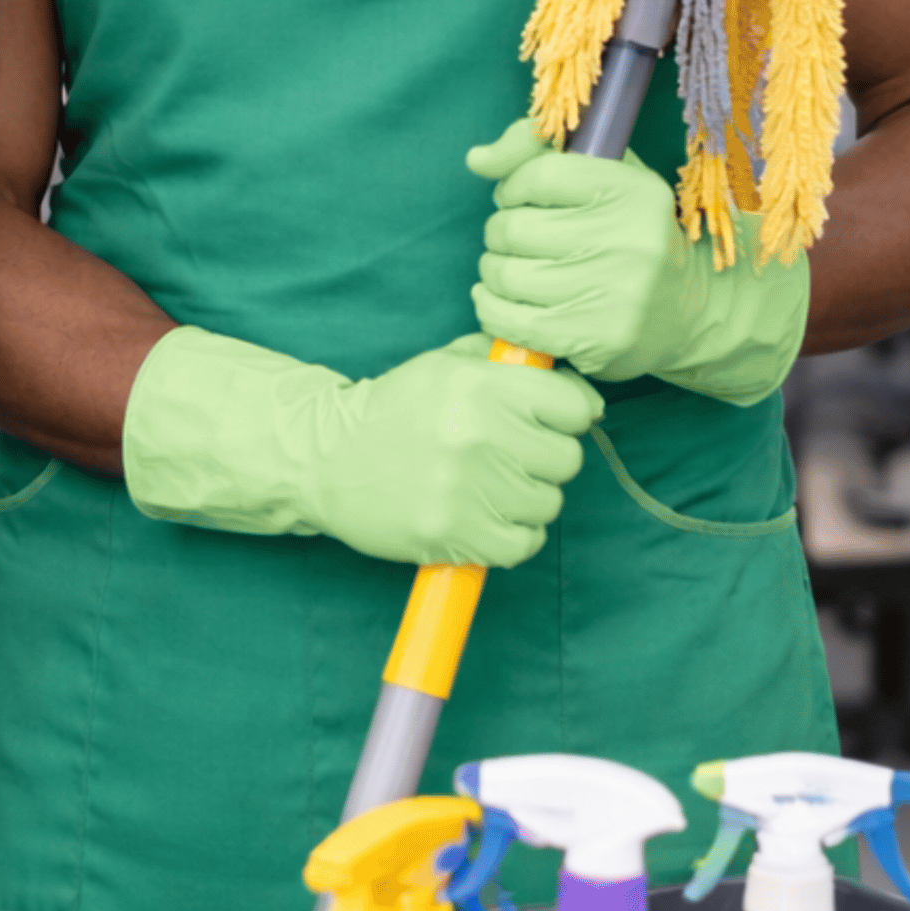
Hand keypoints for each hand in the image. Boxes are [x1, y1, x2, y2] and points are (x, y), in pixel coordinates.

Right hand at [123, 327, 600, 568]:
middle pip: (566, 460)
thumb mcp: (445, 366)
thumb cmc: (392, 411)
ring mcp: (466, 488)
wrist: (323, 457)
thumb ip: (511, 370)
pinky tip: (484, 521)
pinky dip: (511, 537)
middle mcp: (478, 434)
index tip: (537, 424)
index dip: (561, 417)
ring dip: (525, 501)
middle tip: (505, 459)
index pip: (575, 408)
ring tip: (486, 490)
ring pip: (547, 504)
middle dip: (541, 460)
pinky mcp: (453, 533)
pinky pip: (523, 544)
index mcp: (480, 385)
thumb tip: (586, 402)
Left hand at [467, 118, 809, 402]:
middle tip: (517, 241)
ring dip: (494, 272)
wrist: (686, 310)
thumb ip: (537, 150)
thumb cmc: (628, 234)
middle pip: (512, 228)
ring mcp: (614, 293)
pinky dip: (490, 308)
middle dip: (499, 233)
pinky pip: (506, 319)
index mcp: (634, 191)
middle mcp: (630, 240)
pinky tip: (502, 301)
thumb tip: (477, 159)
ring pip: (503, 274)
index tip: (520, 200)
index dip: (513, 187)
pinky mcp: (593, 338)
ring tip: (514, 271)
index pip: (538, 174)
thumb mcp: (603, 176)